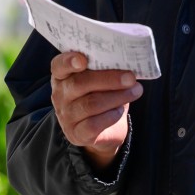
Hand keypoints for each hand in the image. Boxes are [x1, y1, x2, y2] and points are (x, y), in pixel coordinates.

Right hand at [50, 52, 141, 170]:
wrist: (105, 130)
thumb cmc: (103, 96)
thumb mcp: (102, 79)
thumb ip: (106, 69)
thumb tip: (126, 64)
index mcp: (62, 76)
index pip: (59, 65)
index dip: (69, 61)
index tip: (83, 60)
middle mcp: (60, 95)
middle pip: (80, 83)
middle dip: (108, 79)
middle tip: (130, 77)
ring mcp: (66, 116)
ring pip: (90, 104)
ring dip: (117, 97)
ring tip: (135, 91)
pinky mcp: (76, 134)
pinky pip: (93, 124)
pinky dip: (111, 115)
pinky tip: (121, 110)